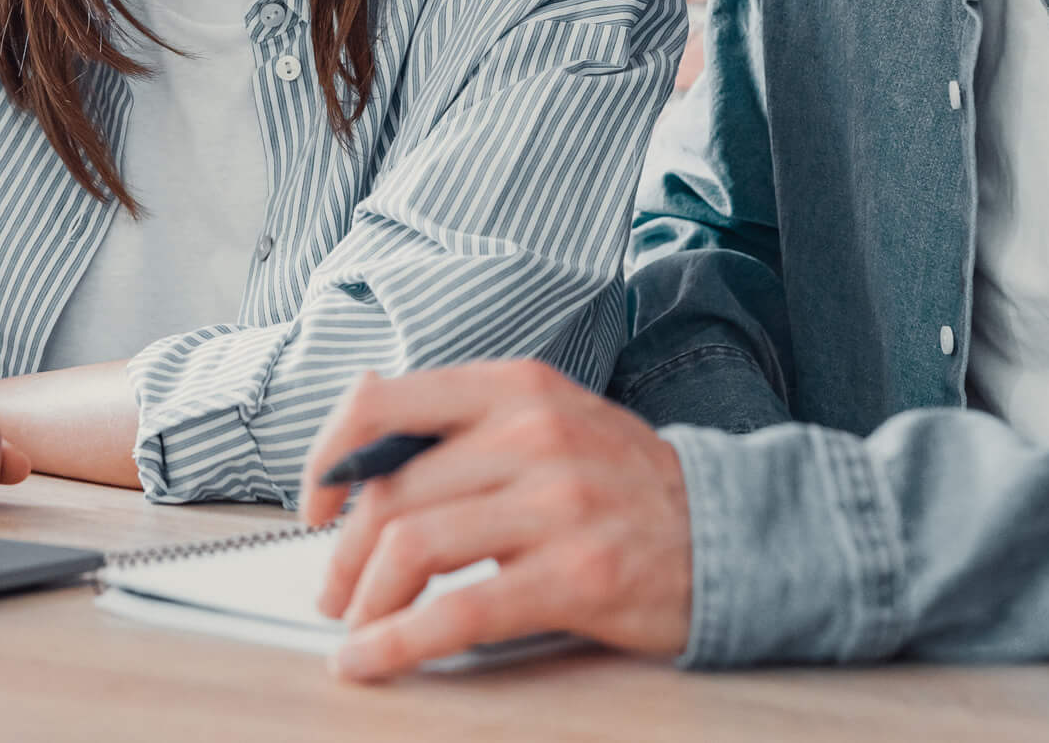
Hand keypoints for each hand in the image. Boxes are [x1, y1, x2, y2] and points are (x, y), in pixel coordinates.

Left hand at [298, 362, 692, 679]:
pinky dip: (397, 642)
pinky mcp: (577, 576)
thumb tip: (358, 424)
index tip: (314, 504)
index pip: (384, 404)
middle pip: (392, 492)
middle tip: (333, 591)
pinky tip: (372, 660)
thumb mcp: (547, 416)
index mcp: (515, 388)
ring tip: (357, 626)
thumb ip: (462, 421)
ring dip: (364, 600)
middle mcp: (532, 434)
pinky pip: (458, 611)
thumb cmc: (624, 482)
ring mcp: (558, 504)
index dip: (328, 457)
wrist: (734, 530)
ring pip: (413, 547)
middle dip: (342, 553)